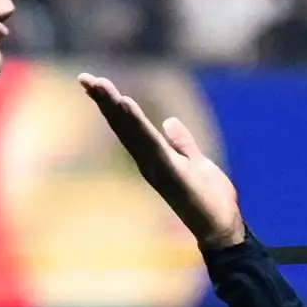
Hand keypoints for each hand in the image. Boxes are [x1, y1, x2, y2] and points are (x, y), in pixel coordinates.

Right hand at [79, 74, 246, 249]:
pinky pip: (152, 143)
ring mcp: (158, 167)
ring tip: (99, 86)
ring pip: (132, 131)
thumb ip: (182, 143)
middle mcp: (150, 161)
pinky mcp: (172, 172)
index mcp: (155, 156)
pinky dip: (138, 124)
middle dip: (104, 101)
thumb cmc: (210, 200)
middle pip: (123, 126)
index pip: (130, 126)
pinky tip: (127, 105)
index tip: (95, 82)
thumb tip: (169, 121)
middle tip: (84, 78)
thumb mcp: (198, 163)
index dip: (112, 104)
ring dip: (115, 108)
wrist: (222, 228)